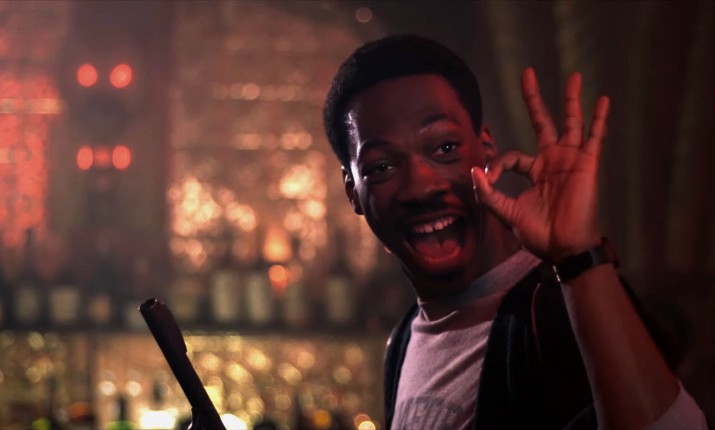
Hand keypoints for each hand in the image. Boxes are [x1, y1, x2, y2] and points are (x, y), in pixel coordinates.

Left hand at [471, 67, 609, 261]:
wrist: (563, 247)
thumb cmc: (538, 234)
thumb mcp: (506, 213)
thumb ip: (488, 193)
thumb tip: (474, 172)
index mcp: (533, 171)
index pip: (510, 156)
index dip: (495, 165)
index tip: (488, 179)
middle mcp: (551, 160)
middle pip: (541, 121)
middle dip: (533, 99)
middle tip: (527, 74)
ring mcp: (570, 159)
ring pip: (570, 122)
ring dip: (571, 99)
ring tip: (574, 76)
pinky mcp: (586, 164)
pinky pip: (594, 137)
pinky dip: (599, 119)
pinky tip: (603, 100)